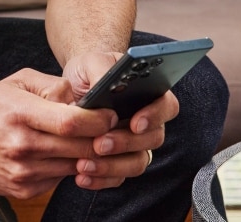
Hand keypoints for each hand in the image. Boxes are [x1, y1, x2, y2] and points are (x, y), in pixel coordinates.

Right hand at [0, 69, 118, 198]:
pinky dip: (69, 166)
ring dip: (89, 155)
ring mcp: (23, 171)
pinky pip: (60, 178)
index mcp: (21, 113)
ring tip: (92, 140)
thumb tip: (82, 98)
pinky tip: (65, 152)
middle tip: (112, 129)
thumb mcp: (18, 82)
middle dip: (102, 139)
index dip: (98, 120)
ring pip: (74, 165)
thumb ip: (52, 86)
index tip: (110, 114)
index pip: (71, 122)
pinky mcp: (24, 189)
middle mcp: (23, 145)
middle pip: (79, 148)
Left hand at [62, 51, 179, 189]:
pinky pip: (118, 177)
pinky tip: (82, 176)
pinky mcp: (119, 160)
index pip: (167, 106)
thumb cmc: (89, 69)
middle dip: (126, 143)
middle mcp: (148, 120)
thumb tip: (106, 86)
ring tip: (84, 164)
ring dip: (112, 166)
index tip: (135, 123)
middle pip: (152, 138)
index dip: (155, 116)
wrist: (73, 86)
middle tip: (100, 143)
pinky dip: (100, 179)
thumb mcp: (93, 61)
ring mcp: (135, 143)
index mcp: (150, 93)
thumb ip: (103, 71)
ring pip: (137, 162)